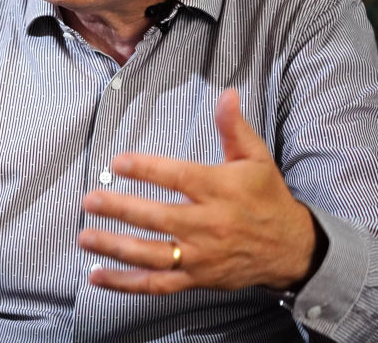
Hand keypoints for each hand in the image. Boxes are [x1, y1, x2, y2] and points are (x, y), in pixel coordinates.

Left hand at [78, 88, 318, 294]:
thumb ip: (234, 127)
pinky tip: (97, 275)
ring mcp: (201, 256)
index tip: (118, 162)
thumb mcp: (256, 158)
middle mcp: (208, 225)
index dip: (147, 170)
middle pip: (159, 219)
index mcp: (219, 191)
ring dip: (116, 247)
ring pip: (153, 255)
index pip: (178, 178)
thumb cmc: (267, 198)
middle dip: (121, 210)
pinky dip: (126, 284)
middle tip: (90, 200)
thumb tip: (226, 93)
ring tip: (85, 237)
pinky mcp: (197, 279)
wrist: (292, 249)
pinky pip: (157, 285)